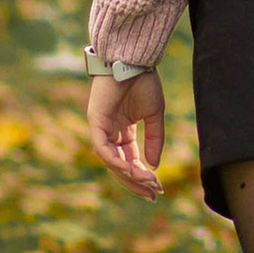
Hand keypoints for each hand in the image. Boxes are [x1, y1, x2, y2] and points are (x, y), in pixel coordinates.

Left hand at [86, 67, 165, 198]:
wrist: (132, 58)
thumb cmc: (142, 81)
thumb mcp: (154, 114)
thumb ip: (155, 139)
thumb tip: (154, 165)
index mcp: (122, 131)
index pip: (130, 160)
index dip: (143, 175)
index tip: (158, 187)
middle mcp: (109, 133)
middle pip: (119, 166)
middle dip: (135, 182)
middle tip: (152, 194)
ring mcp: (101, 129)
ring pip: (111, 161)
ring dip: (129, 175)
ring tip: (147, 182)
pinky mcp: (95, 123)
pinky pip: (103, 149)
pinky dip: (116, 161)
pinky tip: (133, 170)